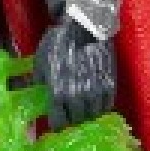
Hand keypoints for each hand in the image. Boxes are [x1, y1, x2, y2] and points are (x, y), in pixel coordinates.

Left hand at [33, 16, 116, 130]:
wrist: (85, 26)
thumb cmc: (58, 42)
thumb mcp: (40, 61)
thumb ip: (40, 80)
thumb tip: (39, 92)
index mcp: (58, 94)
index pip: (58, 123)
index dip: (56, 123)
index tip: (56, 121)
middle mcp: (77, 98)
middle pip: (76, 121)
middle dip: (71, 119)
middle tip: (69, 113)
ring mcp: (95, 93)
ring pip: (93, 115)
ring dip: (87, 113)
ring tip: (83, 108)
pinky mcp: (110, 85)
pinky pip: (107, 105)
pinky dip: (101, 106)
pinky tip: (96, 101)